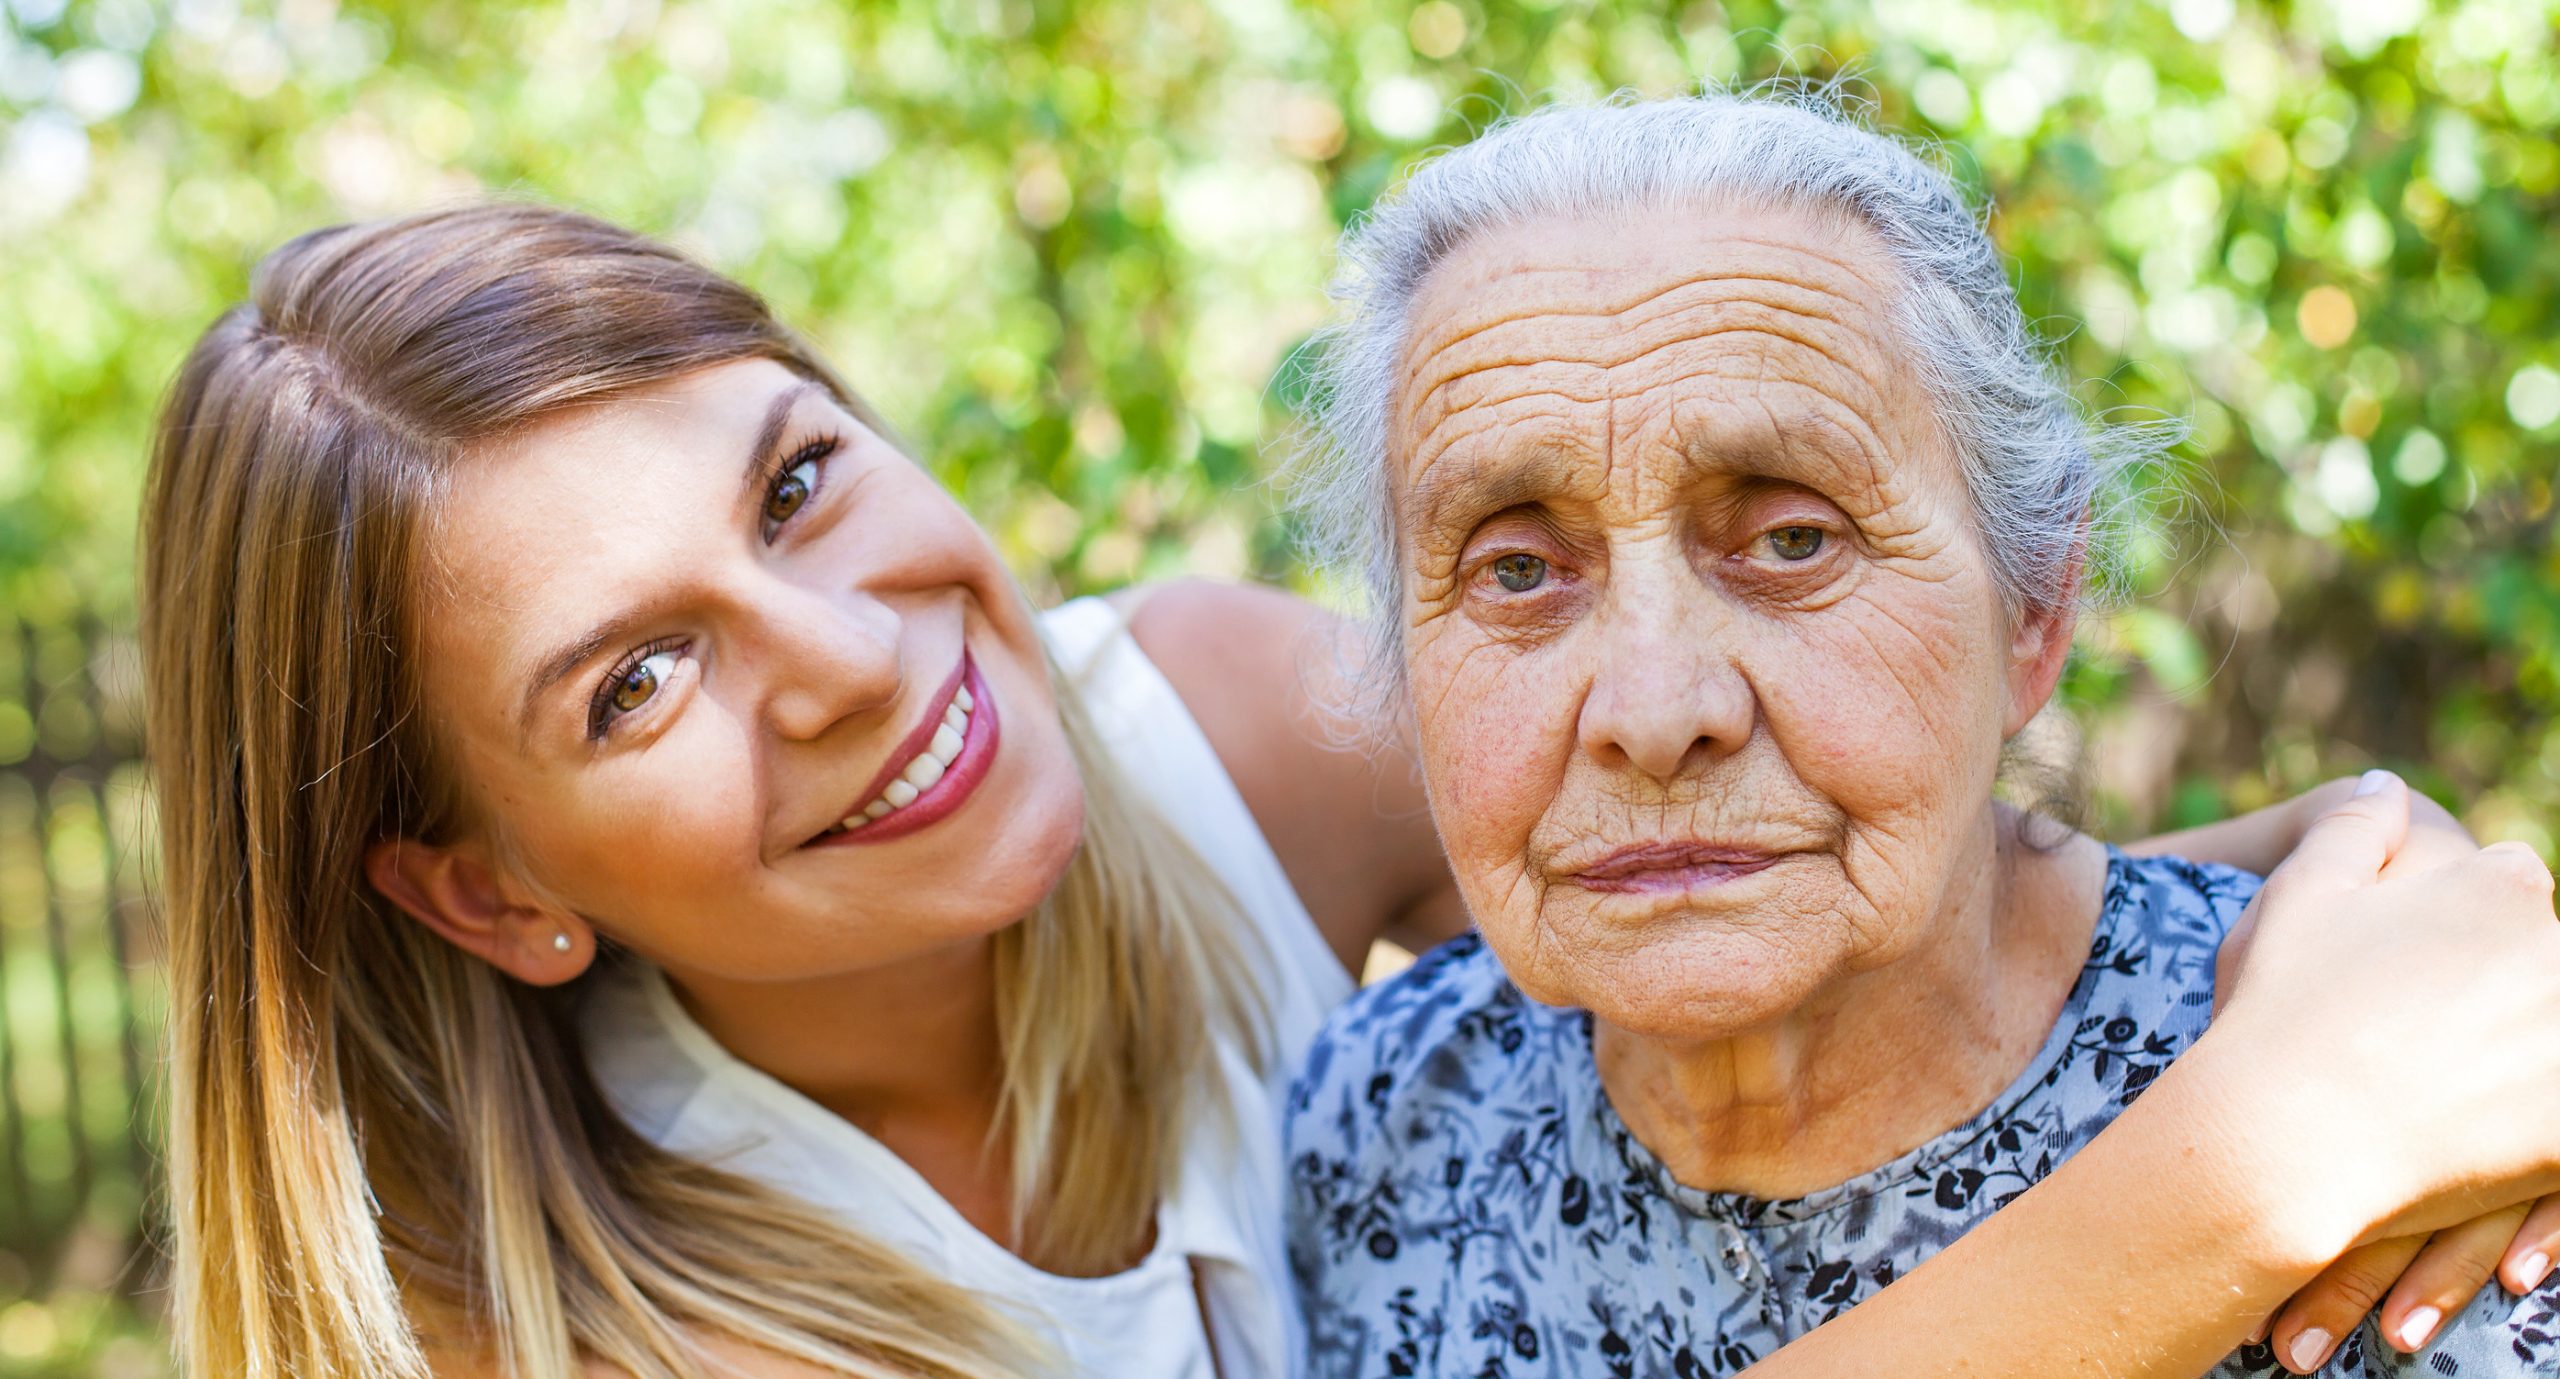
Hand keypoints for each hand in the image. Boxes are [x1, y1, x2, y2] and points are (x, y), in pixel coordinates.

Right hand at [2194, 771, 2559, 1357]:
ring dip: (2514, 1073)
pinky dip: (2539, 1154)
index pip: (2510, 893)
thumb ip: (2355, 828)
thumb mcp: (2302, 892)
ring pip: (2549, 1041)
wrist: (2284, 1134)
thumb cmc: (2281, 1007)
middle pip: (2543, 969)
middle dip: (2498, 1005)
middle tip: (2425, 1049)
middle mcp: (2555, 950)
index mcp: (2498, 883)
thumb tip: (2388, 786)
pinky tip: (2498, 1174)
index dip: (2461, 936)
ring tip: (2447, 1110)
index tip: (2419, 979)